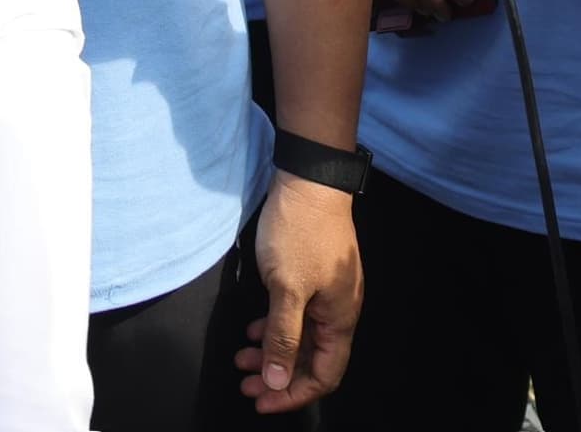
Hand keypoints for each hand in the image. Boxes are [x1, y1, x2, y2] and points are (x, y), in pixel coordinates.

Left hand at [236, 173, 361, 410]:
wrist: (308, 179)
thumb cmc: (299, 232)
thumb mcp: (286, 289)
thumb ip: (283, 336)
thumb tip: (279, 381)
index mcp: (339, 319)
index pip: (324, 375)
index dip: (294, 394)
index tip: (262, 400)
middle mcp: (337, 310)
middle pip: (311, 359)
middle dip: (278, 375)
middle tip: (245, 382)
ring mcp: (326, 292)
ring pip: (300, 336)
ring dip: (272, 351)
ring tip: (242, 358)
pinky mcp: (312, 276)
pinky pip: (295, 314)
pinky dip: (274, 326)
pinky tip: (253, 329)